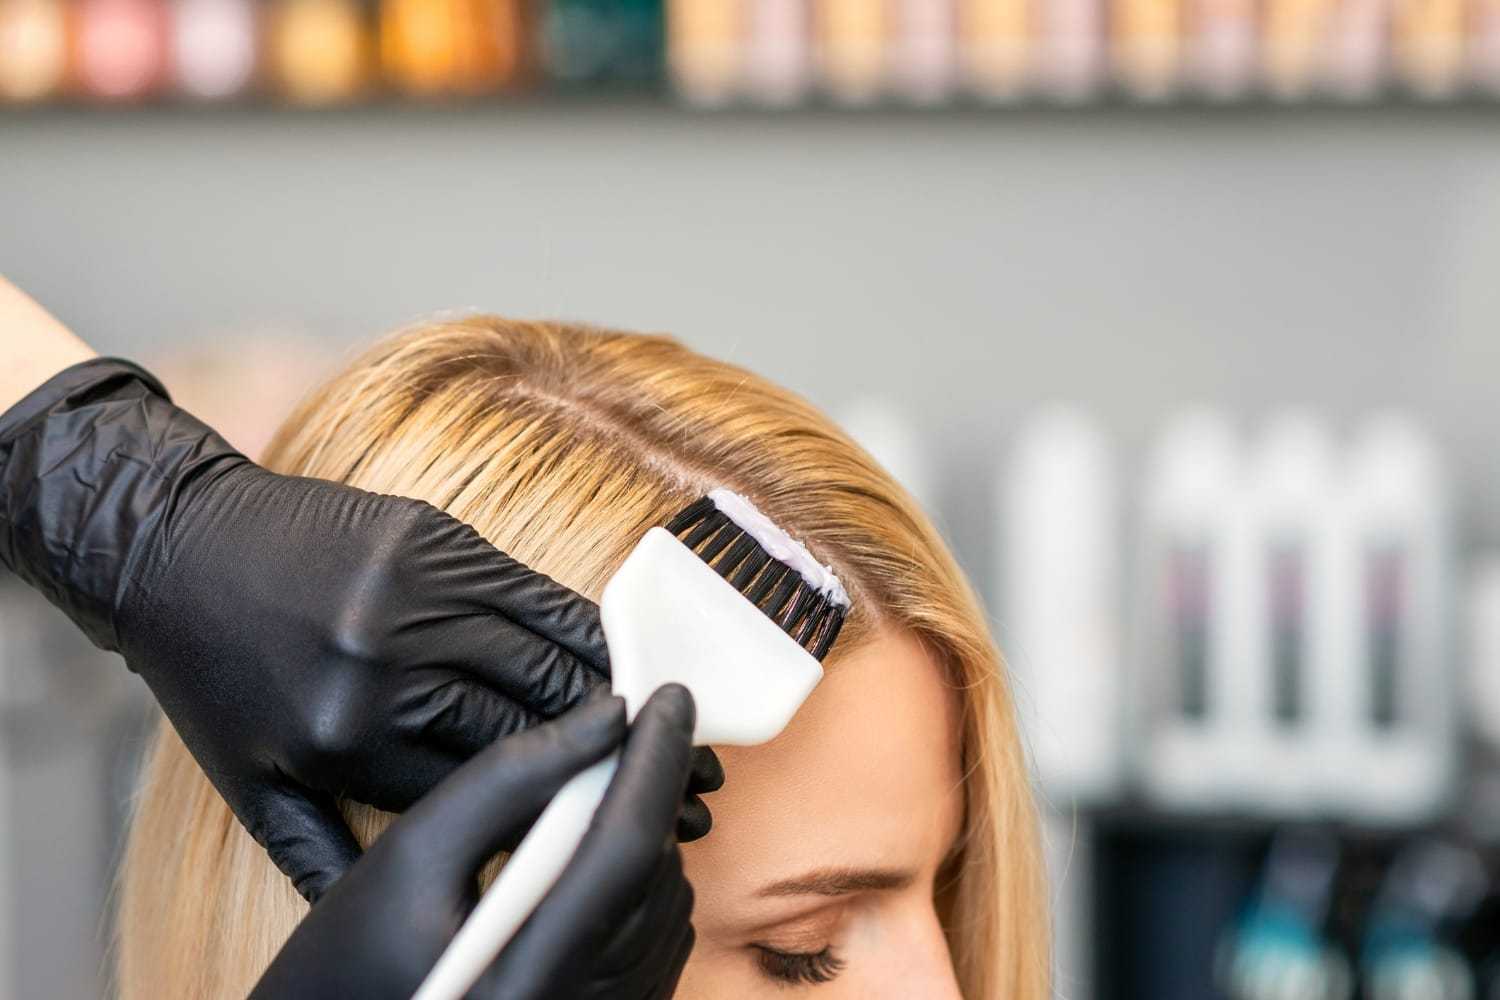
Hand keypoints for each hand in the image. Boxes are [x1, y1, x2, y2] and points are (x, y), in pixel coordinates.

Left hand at [0, 359, 718, 900]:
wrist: (175, 546)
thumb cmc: (216, 674)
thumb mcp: (251, 784)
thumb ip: (330, 855)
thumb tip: (400, 919)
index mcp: (349, 739)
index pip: (487, 788)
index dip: (571, 816)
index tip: (630, 835)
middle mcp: (390, 665)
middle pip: (535, 724)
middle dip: (619, 766)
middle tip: (687, 793)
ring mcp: (416, 593)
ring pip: (547, 655)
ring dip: (623, 699)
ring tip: (673, 732)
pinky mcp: (436, 539)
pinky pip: (532, 592)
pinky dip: (586, 628)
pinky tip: (626, 658)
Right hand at [250, 686, 698, 999]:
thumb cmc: (355, 951)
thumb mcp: (415, 849)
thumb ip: (510, 777)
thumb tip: (607, 717)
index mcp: (527, 979)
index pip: (624, 848)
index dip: (654, 760)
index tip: (668, 697)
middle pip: (656, 871)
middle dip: (657, 786)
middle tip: (644, 723)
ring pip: (671, 899)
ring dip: (652, 830)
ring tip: (612, 783)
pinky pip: (661, 935)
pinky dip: (646, 877)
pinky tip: (603, 844)